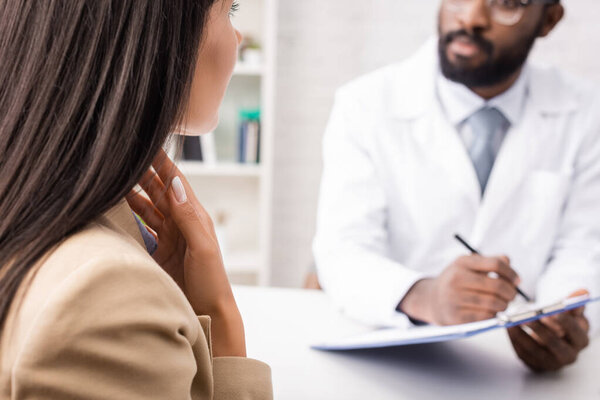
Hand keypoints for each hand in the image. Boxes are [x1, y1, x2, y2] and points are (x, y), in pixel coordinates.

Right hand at [126, 149, 245, 356]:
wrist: (209, 310)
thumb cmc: (212, 279)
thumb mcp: (202, 246)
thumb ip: (188, 217)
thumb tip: (174, 185)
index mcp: (194, 216)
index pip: (175, 182)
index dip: (161, 162)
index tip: (147, 141)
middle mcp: (179, 222)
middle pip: (156, 192)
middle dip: (140, 173)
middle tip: (120, 155)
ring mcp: (167, 237)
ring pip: (144, 209)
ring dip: (130, 194)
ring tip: (111, 178)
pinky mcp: (156, 252)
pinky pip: (139, 230)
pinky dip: (126, 219)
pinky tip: (113, 210)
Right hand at [399, 255, 518, 324]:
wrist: (432, 299)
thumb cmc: (456, 280)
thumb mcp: (468, 265)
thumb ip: (490, 261)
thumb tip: (509, 262)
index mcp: (462, 262)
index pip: (496, 264)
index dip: (511, 273)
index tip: (517, 280)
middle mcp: (456, 279)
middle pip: (497, 285)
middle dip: (511, 292)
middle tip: (512, 295)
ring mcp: (454, 298)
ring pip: (493, 303)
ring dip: (504, 305)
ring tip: (502, 303)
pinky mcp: (456, 316)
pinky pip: (485, 316)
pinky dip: (493, 314)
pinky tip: (491, 311)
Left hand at [508, 289, 589, 371]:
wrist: (554, 339)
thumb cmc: (563, 323)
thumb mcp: (571, 313)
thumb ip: (574, 303)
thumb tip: (581, 292)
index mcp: (580, 341)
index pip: (575, 332)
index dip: (564, 322)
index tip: (551, 312)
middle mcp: (568, 355)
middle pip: (553, 343)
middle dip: (539, 329)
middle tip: (526, 317)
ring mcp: (551, 362)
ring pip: (534, 349)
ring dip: (521, 334)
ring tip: (511, 320)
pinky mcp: (535, 364)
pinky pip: (523, 353)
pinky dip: (514, 340)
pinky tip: (508, 328)